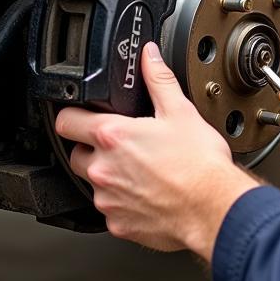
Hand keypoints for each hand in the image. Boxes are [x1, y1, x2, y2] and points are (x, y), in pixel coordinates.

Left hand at [55, 43, 259, 255]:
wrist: (213, 207)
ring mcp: (108, 200)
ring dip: (108, 176)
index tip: (84, 116)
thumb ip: (158, 80)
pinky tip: (147, 194)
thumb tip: (149, 57)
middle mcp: (103, 169)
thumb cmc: (199, 164)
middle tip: (121, 146)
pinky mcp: (118, 224)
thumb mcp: (180, 111)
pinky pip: (110, 210)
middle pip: (75, 154)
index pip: (66, 121)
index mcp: (113, 137)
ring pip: (93, 184)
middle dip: (92, 148)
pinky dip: (123, 203)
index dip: (73, 115)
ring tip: (140, 171)